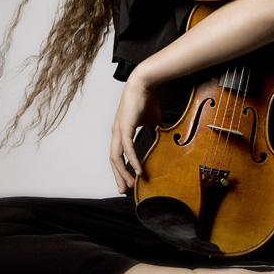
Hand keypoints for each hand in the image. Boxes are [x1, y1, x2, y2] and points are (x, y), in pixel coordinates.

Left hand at [109, 70, 157, 192]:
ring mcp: (118, 130)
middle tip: (124, 190)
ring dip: (122, 173)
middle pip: (113, 160)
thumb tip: (159, 138)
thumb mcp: (151, 120)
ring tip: (130, 185)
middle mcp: (116, 132)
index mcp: (121, 131)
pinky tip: (138, 171)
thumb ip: (153, 131)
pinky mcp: (124, 127)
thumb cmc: (147, 99)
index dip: (122, 169)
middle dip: (118, 176)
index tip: (128, 180)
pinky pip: (127, 149)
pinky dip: (132, 161)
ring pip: (117, 157)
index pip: (118, 154)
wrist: (144, 83)